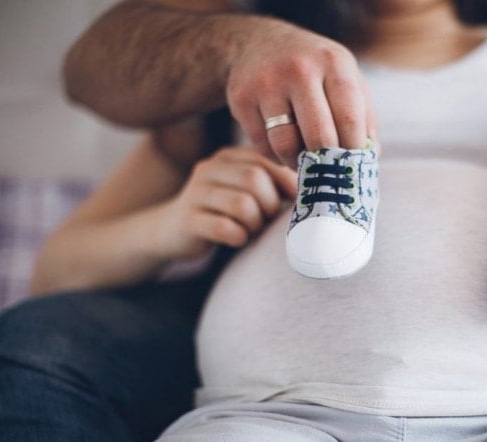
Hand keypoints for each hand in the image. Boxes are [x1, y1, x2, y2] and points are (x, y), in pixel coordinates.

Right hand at [156, 147, 297, 258]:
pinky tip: (236, 239)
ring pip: (242, 205)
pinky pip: (225, 228)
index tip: (293, 202)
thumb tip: (313, 190)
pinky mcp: (188, 219)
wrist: (172, 231)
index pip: (267, 160)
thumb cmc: (224, 212)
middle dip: (270, 205)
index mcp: (229, 157)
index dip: (286, 183)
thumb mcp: (247, 192)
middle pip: (255, 180)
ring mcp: (196, 193)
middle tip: (267, 220)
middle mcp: (210, 168)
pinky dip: (239, 237)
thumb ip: (273, 184)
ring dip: (255, 223)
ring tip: (250, 229)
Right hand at [226, 17, 377, 166]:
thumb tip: (370, 158)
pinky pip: (263, 145)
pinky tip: (285, 150)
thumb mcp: (343, 76)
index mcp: (333, 63)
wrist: (258, 41)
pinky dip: (277, 156)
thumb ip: (363, 115)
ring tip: (307, 163)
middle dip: (328, 162)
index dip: (354, 150)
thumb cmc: (313, 68)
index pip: (349, 119)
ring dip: (299, 163)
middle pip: (319, 136)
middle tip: (331, 172)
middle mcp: (299, 69)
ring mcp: (267, 83)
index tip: (354, 166)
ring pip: (287, 145)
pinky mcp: (241, 99)